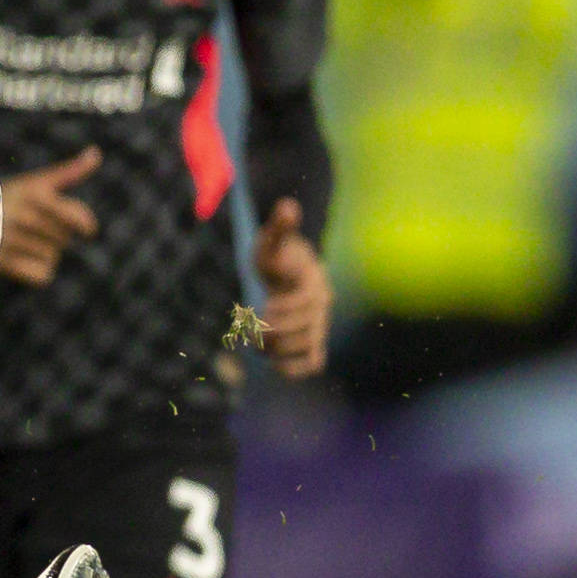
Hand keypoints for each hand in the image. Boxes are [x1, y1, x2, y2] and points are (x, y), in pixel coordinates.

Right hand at [0, 147, 100, 285]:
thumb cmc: (0, 199)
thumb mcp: (33, 181)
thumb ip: (68, 171)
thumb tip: (97, 152)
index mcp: (35, 193)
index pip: (79, 217)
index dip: (84, 224)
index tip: (86, 229)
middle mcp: (26, 215)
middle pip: (64, 238)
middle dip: (53, 234)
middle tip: (30, 228)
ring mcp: (14, 240)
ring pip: (52, 255)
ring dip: (42, 252)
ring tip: (20, 243)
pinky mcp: (4, 264)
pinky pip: (42, 274)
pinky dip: (36, 271)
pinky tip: (21, 263)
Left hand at [249, 198, 331, 378]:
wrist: (291, 271)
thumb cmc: (278, 256)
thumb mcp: (273, 241)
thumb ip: (279, 227)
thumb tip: (287, 207)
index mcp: (313, 284)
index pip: (304, 305)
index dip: (281, 311)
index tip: (264, 308)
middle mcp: (320, 308)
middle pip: (304, 332)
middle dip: (274, 333)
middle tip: (256, 328)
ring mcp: (318, 326)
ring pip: (307, 351)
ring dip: (279, 352)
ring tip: (260, 343)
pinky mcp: (312, 342)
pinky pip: (313, 365)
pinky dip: (294, 371)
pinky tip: (275, 364)